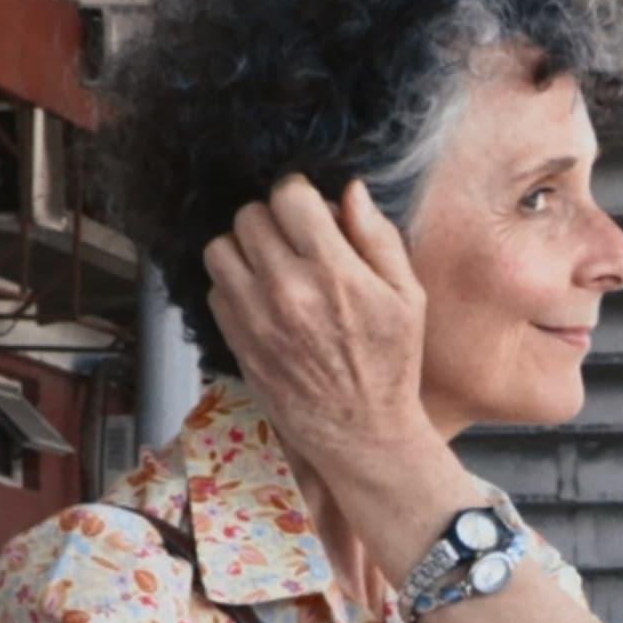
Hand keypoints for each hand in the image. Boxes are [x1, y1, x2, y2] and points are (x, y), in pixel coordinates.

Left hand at [203, 177, 438, 485]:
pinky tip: (263, 299)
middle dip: (272, 220)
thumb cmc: (391, 363)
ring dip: (244, 249)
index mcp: (334, 272)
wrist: (361, 431)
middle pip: (250, 216)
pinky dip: (234, 285)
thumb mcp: (407, 297)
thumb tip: (350, 191)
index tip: (309, 210)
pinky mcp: (235, 338)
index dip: (299, 195)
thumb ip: (378, 238)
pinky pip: (215, 287)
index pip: (289, 197)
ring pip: (221, 247)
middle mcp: (287, 289)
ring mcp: (254, 316)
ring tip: (272, 266)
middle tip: (294, 241)